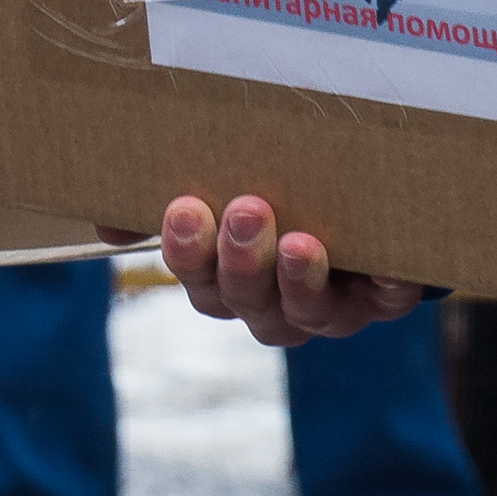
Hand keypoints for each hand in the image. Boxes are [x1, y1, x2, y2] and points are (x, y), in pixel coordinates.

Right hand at [144, 195, 424, 350]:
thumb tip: (105, 221)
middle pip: (249, 301)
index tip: (184, 208)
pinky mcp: (390, 296)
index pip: (201, 283)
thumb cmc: (284, 191)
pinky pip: (391, 299)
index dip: (190, 254)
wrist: (373, 202)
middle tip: (244, 211)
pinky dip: (390, 284)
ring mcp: (335, 307)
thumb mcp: (225, 185)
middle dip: (242, 261)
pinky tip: (389, 265)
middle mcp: (279, 305)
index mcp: (234, 284)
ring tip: (298, 244)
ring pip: (308, 310)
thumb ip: (171, 203)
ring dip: (299, 280)